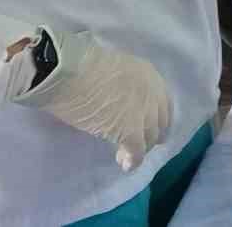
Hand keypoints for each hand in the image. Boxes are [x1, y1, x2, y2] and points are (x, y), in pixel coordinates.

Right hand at [12, 29, 171, 171]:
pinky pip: (137, 151)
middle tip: (138, 145)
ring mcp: (144, 112)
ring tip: (125, 156)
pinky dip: (132, 160)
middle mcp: (153, 93)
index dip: (155, 117)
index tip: (147, 127)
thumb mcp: (113, 69)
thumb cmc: (81, 66)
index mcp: (149, 74)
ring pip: (150, 137)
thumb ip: (122, 85)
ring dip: (140, 149)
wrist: (69, 71)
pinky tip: (125, 165)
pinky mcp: (130, 131)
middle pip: (158, 122)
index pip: (161, 103)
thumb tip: (116, 99)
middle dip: (150, 135)